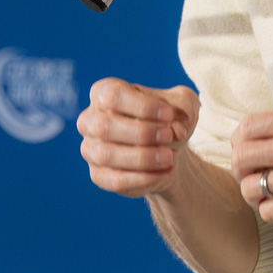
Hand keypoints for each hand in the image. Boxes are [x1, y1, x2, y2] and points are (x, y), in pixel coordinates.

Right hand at [77, 78, 199, 197]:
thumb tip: (175, 129)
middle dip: (141, 133)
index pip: (113, 96)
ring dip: (142, 157)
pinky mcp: (98, 175)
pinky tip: (164, 172)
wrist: (168, 151)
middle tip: (169, 136)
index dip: (142, 106)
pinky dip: (142, 178)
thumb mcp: (182, 105)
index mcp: (104, 92)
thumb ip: (180, 109)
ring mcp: (90, 149)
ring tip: (169, 157)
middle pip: (104, 125)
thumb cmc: (169, 120)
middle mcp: (90, 120)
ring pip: (107, 155)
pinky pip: (114, 180)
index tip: (169, 114)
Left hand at [231, 106, 272, 226]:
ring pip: (250, 187)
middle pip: (241, 157)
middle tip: (253, 177)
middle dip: (241, 170)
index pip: (247, 126)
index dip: (240, 142)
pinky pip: (267, 211)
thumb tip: (252, 141)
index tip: (248, 153)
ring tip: (268, 195)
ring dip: (254, 194)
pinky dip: (270, 212)